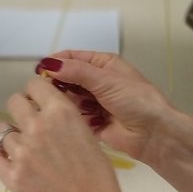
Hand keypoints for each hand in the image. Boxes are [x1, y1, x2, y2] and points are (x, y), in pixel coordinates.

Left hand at [0, 76, 135, 191]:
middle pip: (13, 101)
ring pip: (1, 130)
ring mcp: (21, 152)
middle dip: (21, 110)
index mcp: (60, 112)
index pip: (34, 84)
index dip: (36, 93)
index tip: (39, 103)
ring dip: (11, 136)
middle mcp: (37, 126)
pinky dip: (0, 157)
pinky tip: (12, 162)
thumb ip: (63, 116)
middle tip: (30, 125)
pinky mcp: (12, 175)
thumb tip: (44, 105)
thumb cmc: (96, 171)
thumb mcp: (85, 132)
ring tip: (24, 149)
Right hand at [34, 52, 171, 163]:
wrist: (153, 133)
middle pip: (69, 79)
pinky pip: (75, 118)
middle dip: (57, 84)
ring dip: (63, 102)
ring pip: (70, 99)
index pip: (73, 58)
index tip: (39, 71)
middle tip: (42, 91)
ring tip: (53, 106)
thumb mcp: (106, 80)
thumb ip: (76, 72)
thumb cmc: (135, 100)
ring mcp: (95, 103)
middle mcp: (98, 82)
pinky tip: (63, 120)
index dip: (56, 63)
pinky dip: (70, 118)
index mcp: (104, 65)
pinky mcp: (92, 124)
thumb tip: (49, 65)